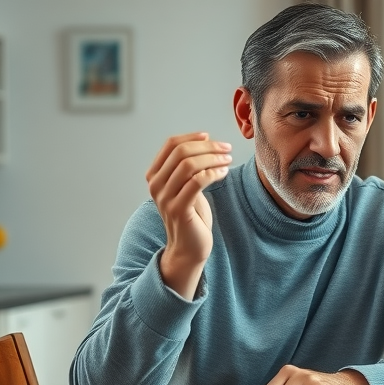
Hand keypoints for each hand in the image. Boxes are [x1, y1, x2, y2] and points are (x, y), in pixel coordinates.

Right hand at [146, 132, 231, 298]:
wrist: (189, 247)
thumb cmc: (192, 216)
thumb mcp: (188, 186)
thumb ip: (189, 166)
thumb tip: (204, 139)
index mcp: (155, 175)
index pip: (170, 144)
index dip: (192, 137)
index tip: (211, 137)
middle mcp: (156, 184)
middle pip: (181, 152)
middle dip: (208, 147)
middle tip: (227, 149)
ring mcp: (165, 197)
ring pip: (189, 165)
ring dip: (213, 159)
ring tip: (228, 161)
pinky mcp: (179, 209)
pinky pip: (197, 182)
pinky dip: (213, 173)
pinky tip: (224, 173)